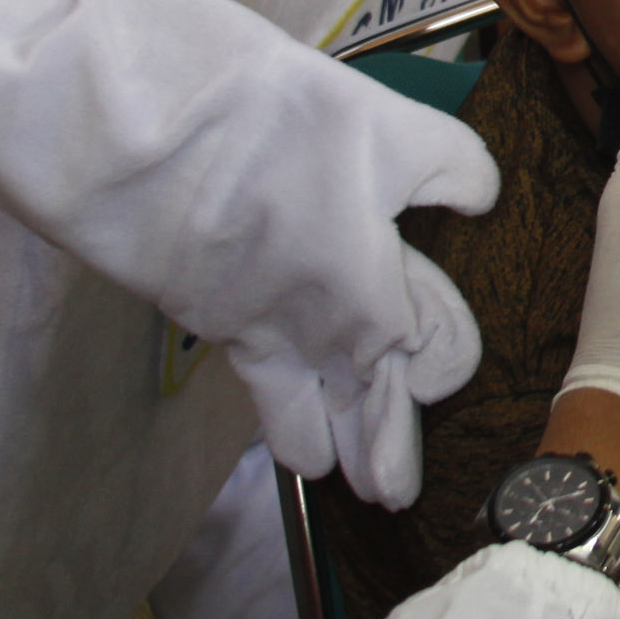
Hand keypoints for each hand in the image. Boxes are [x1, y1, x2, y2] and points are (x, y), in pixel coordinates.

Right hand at [191, 67, 503, 512]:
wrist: (137, 136)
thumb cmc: (272, 126)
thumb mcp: (387, 127)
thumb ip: (449, 167)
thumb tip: (483, 200)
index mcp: (371, 292)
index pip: (424, 350)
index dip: (442, 360)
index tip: (443, 377)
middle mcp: (314, 329)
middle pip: (360, 400)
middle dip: (380, 446)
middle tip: (391, 493)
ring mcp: (252, 328)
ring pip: (299, 406)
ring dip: (323, 442)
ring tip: (333, 476)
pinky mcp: (203, 312)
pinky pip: (255, 379)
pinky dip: (272, 408)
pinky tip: (274, 413)